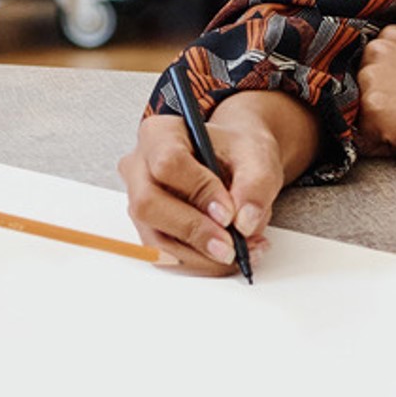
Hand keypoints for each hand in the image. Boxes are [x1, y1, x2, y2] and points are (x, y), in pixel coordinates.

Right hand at [119, 89, 315, 274]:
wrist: (234, 162)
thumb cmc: (237, 152)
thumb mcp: (257, 156)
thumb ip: (255, 184)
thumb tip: (244, 222)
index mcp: (159, 134)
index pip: (167, 163)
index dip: (199, 191)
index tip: (229, 213)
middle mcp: (138, 167)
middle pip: (149, 205)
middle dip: (194, 232)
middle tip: (231, 246)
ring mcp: (139, 201)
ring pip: (156, 239)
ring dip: (202, 256)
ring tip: (244, 250)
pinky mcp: (149, 229)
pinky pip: (166, 255)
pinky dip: (202, 262)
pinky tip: (232, 253)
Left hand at [356, 25, 395, 161]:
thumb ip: (394, 69)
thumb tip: (364, 92)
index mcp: (388, 36)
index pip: (363, 76)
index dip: (389, 95)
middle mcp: (375, 50)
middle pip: (355, 97)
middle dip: (380, 112)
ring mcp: (372, 77)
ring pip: (357, 119)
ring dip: (381, 130)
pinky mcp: (374, 107)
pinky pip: (364, 141)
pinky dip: (385, 147)